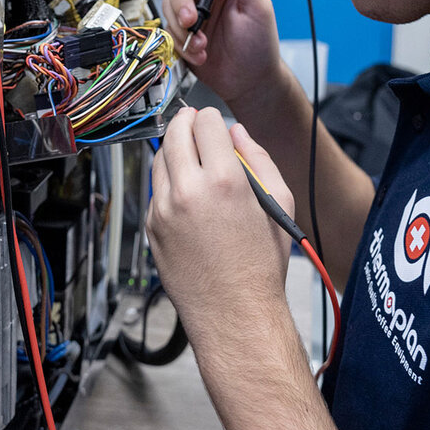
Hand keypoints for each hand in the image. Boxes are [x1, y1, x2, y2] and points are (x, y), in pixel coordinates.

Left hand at [147, 107, 293, 345]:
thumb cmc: (260, 264)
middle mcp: (188, 191)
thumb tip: (237, 132)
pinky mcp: (151, 226)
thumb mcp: (278, 204)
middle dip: (186, 122)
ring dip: (174, 148)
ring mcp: (163, 210)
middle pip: (175, 132)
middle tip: (195, 123)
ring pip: (159, 157)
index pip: (205, 122)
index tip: (215, 122)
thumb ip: (259, 158)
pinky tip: (187, 191)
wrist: (234, 312)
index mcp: (224, 181)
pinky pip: (155, 190)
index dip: (213, 118)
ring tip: (192, 155)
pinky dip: (168, 181)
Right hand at [162, 0, 281, 111]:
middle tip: (192, 19)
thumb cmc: (259, 45)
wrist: (248, 82)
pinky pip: (167, 29)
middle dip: (181, 0)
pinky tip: (199, 52)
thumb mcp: (258, 7)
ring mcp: (192, 12)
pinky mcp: (181, 32)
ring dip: (181, 26)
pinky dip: (180, 42)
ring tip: (201, 43)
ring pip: (168, 3)